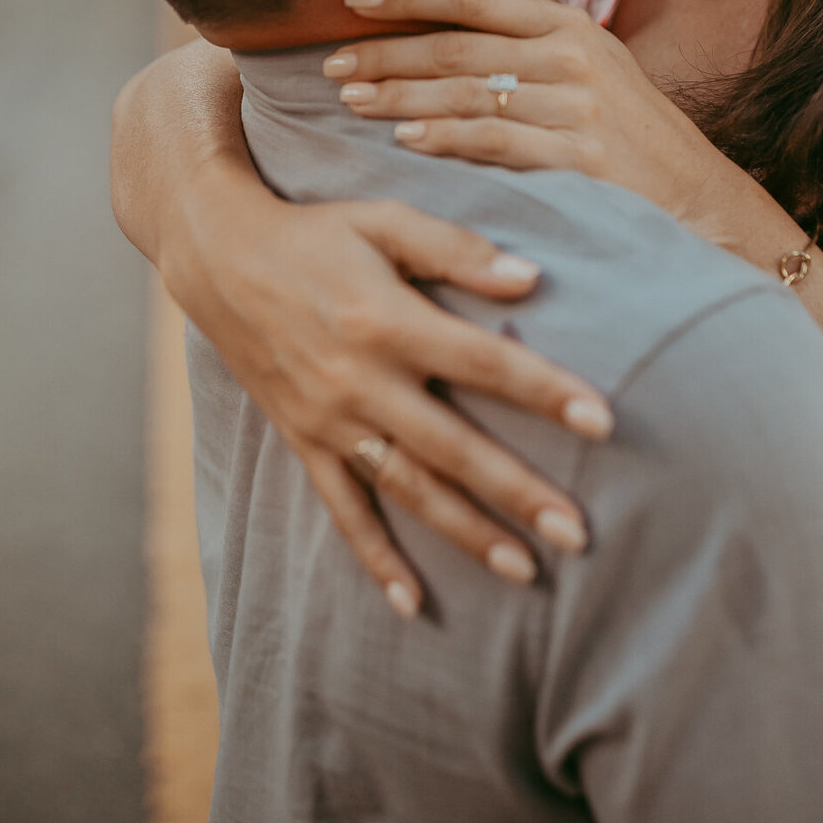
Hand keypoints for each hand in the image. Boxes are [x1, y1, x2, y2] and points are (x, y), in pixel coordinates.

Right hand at [167, 177, 613, 619]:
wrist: (219, 256)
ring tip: (526, 571)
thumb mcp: (383, 220)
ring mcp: (328, 419)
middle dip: (518, 492)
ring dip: (466, 533)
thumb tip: (531, 278)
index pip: (482, 361)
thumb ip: (456, 250)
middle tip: (580, 533)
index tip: (603, 420)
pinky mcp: (303, 440)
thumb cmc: (317, 232)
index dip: (544, 390)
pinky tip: (411, 602)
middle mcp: (358, 380)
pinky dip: (374, 557)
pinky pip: (341, 508)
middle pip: (452, 446)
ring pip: (407, 489)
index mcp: (386, 320)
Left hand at [325, 0, 730, 230]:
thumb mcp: (592, 74)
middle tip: (331, 66)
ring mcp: (579, 106)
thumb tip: (443, 42)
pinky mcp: (583, 156)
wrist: (702, 199)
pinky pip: (497, 141)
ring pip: (468, 91)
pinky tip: (407, 139)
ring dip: (402, 96)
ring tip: (352, 102)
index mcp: (570, 26)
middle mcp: (573, 57)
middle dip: (386, 54)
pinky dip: (446, 137)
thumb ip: (529, 53)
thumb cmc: (633, 140)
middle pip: (458, 46)